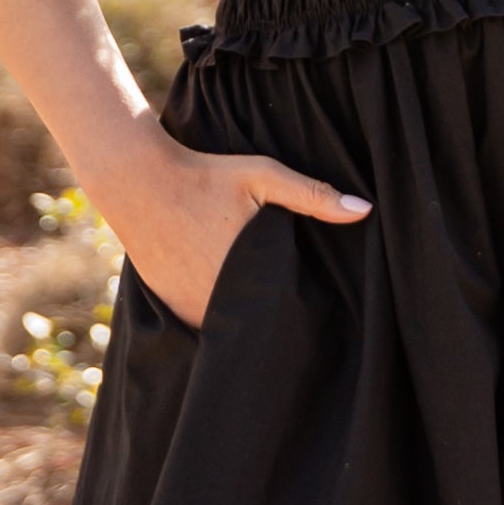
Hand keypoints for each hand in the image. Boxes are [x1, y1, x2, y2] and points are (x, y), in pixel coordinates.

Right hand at [114, 142, 372, 332]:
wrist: (138, 181)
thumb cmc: (205, 176)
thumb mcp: (263, 176)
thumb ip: (313, 195)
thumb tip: (365, 210)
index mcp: (249, 275)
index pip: (285, 311)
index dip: (297, 310)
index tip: (308, 304)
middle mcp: (218, 301)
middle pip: (256, 324)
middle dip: (270, 318)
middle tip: (283, 305)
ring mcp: (189, 308)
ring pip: (226, 328)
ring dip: (240, 320)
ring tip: (253, 303)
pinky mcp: (169, 308)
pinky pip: (200, 324)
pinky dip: (212, 316)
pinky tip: (221, 296)